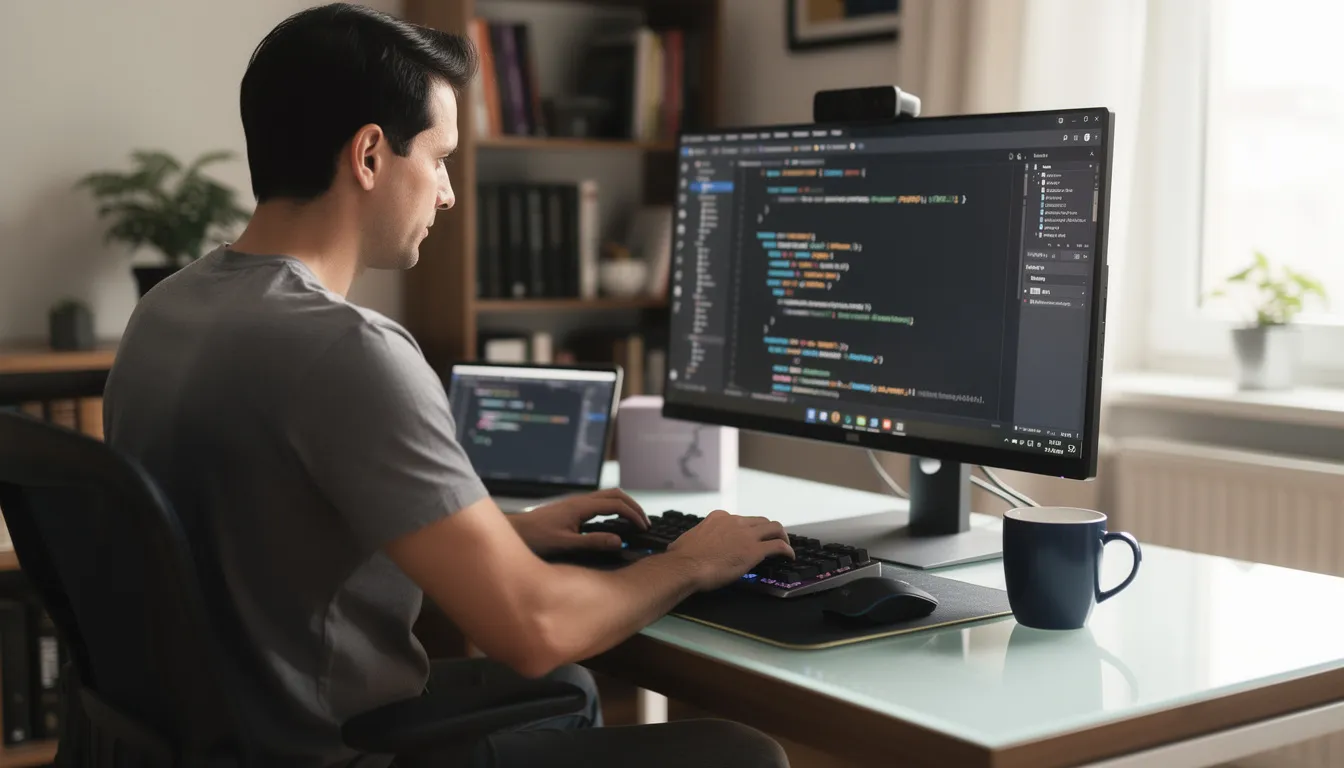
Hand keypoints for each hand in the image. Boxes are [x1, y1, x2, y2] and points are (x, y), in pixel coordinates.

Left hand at [510, 488, 648, 555]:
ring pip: (608, 496)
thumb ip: (593, 542)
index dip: (633, 514)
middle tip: (645, 522)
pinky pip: (599, 502)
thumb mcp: (566, 543)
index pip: (616, 504)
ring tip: (634, 521)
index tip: (644, 527)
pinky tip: (614, 522)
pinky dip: (614, 508)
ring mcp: (576, 502)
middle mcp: (580, 500)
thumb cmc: (536, 538)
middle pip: (615, 494)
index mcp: (581, 506)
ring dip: (624, 505)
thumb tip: (618, 541)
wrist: (515, 531)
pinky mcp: (572, 508)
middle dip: (633, 506)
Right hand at [665, 510, 793, 589]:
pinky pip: (778, 546)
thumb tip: (685, 546)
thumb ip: (695, 539)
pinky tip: (789, 556)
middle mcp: (734, 521)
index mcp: (718, 518)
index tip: (749, 537)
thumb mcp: (688, 540)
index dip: (748, 529)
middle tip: (772, 539)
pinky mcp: (754, 550)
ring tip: (785, 545)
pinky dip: (787, 550)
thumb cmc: (681, 557)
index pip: (740, 519)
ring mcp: (746, 535)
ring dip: (782, 536)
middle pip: (761, 521)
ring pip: (774, 528)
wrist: (685, 566)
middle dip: (768, 530)